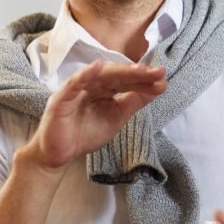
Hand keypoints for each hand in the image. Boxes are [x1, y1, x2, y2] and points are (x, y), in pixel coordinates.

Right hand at [24, 60, 166, 170]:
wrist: (60, 155)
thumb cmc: (86, 133)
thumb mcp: (117, 116)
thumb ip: (135, 101)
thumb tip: (160, 86)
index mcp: (105, 88)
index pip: (127, 80)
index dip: (145, 79)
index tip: (163, 78)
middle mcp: (92, 84)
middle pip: (117, 75)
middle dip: (138, 73)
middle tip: (158, 72)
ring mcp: (76, 89)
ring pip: (100, 75)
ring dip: (120, 71)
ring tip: (140, 70)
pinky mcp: (61, 99)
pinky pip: (73, 84)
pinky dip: (85, 75)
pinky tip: (98, 67)